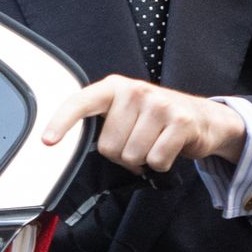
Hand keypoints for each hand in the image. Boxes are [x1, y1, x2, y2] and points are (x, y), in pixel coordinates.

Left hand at [40, 74, 245, 179]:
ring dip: (142, 160)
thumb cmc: (156, 118)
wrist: (203, 117)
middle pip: (108, 146)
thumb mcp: (126, 110)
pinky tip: (168, 148)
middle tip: (139, 141)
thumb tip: (70, 144)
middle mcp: (135, 91)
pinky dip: (161, 164)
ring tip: (154, 143)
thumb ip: (102, 121)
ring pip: (132, 156)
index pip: (81, 102)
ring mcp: (159, 105)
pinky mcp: (180, 122)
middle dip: (122, 154)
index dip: (62, 122)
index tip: (47, 141)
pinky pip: (156, 161)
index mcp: (115, 87)